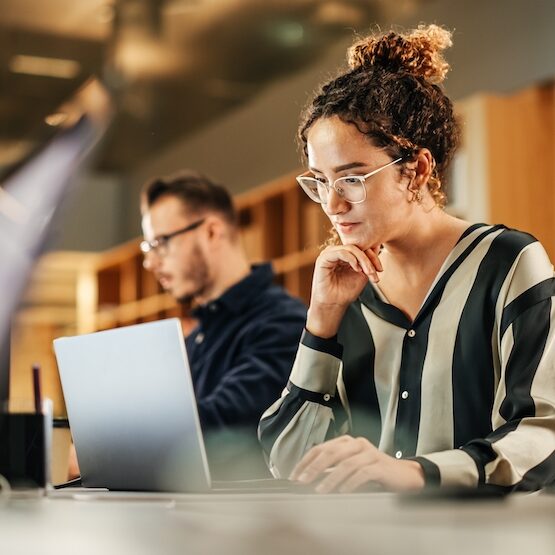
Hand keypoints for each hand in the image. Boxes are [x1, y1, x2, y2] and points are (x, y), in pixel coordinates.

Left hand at [289, 435, 424, 492]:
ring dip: (331, 478)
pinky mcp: (380, 465)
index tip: (294, 476)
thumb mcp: (350, 468)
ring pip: (346, 463)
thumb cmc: (373, 473)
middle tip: (303, 481)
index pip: (320, 448)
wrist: (403, 476)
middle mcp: (356, 444)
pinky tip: (343, 491)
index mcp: (346, 442)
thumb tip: (308, 479)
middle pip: (331, 452)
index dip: (306, 461)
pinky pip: (363, 473)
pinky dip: (351, 482)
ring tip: (320, 490)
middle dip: (314, 468)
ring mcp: (369, 453)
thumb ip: (332, 470)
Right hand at [307, 244, 381, 336]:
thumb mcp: (362, 275)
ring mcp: (329, 254)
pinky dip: (352, 259)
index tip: (380, 270)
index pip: (361, 248)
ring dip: (363, 260)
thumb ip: (368, 262)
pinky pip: (341, 252)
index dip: (373, 257)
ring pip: (351, 248)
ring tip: (367, 272)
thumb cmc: (345, 292)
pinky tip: (357, 269)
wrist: (333, 305)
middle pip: (357, 247)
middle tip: (375, 272)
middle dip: (369, 259)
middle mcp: (336, 252)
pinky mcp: (323, 258)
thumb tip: (378, 248)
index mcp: (344, 255)